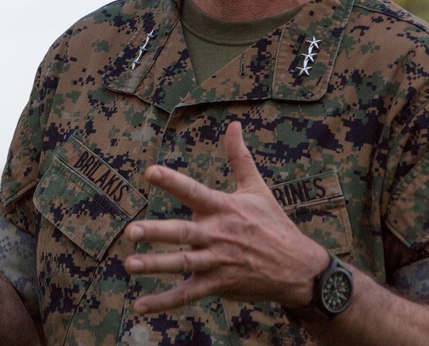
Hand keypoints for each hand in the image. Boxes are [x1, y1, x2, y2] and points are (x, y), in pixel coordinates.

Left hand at [123, 121, 327, 313]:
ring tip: (130, 264)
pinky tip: (140, 304)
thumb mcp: (257, 188)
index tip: (150, 172)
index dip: (172, 181)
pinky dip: (164, 302)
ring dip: (156, 265)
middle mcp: (218, 234)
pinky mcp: (218, 284)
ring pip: (183, 264)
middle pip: (184, 233)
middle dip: (158, 233)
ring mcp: (217, 262)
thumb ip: (239, 157)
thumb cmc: (273, 224)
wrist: (298, 268)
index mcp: (224, 208)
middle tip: (132, 231)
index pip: (194, 191)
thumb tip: (234, 124)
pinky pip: (187, 295)